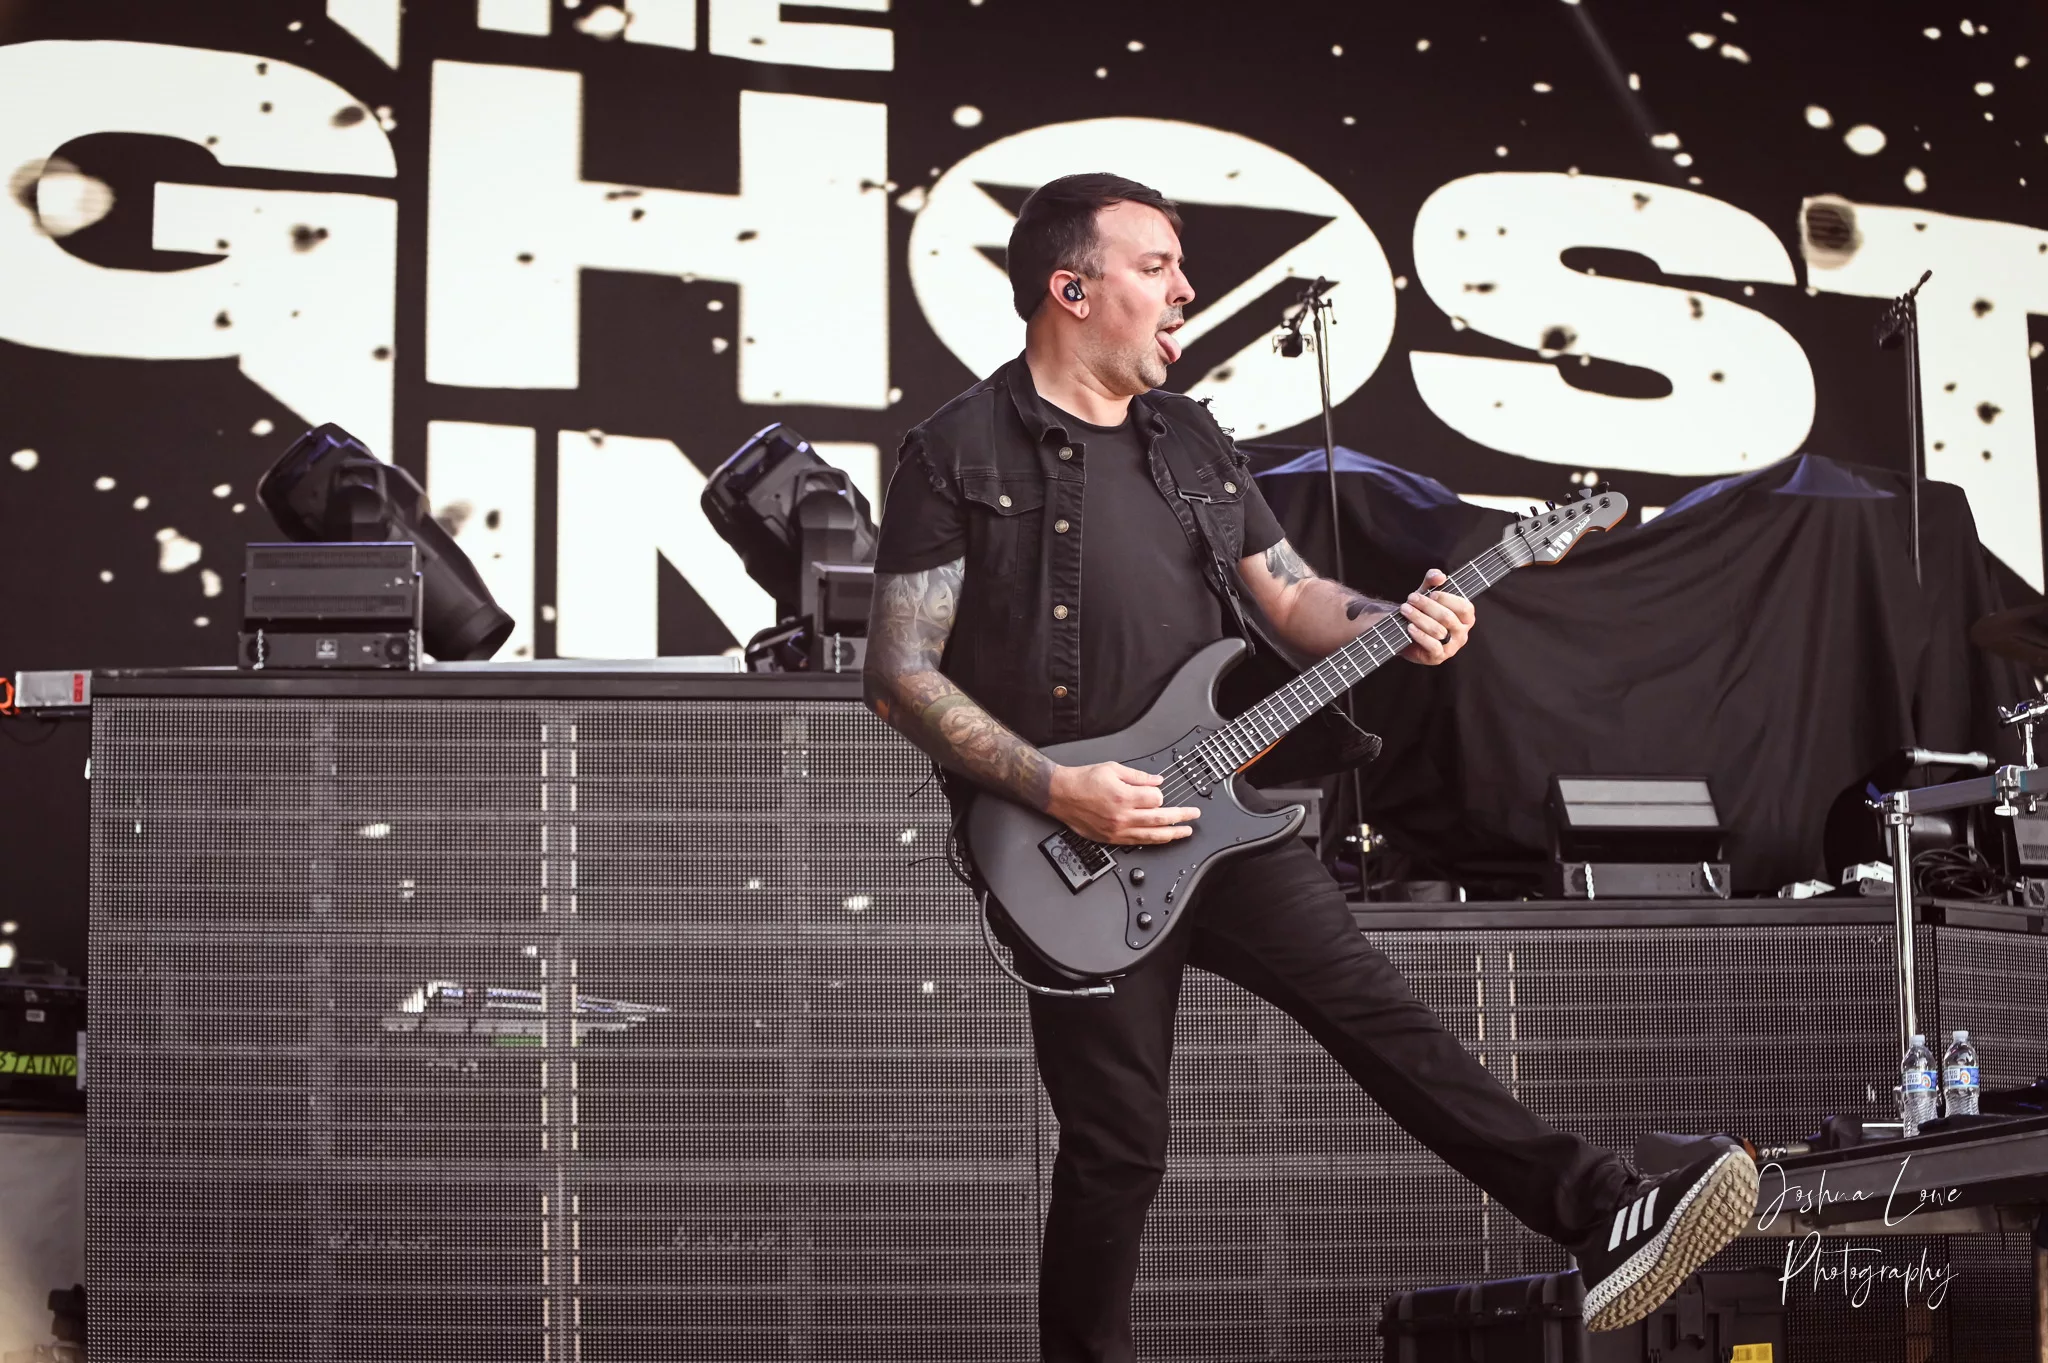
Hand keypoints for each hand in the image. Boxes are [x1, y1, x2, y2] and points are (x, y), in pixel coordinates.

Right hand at [1047, 762, 1200, 844]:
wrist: (1061, 795)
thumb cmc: (1083, 781)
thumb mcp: (1112, 768)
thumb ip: (1138, 776)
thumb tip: (1157, 781)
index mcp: (1123, 796)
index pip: (1156, 798)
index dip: (1160, 794)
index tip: (1157, 791)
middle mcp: (1122, 815)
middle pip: (1160, 818)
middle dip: (1181, 817)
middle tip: (1193, 815)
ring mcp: (1117, 830)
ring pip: (1152, 835)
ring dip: (1172, 834)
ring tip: (1186, 832)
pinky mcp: (1111, 838)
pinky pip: (1138, 843)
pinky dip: (1153, 841)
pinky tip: (1162, 839)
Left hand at [1397, 568, 1474, 664]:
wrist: (1404, 631)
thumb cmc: (1422, 611)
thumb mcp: (1426, 593)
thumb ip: (1432, 580)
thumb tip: (1440, 576)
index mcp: (1466, 617)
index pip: (1464, 607)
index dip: (1448, 599)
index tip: (1431, 594)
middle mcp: (1462, 633)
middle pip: (1447, 617)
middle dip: (1427, 606)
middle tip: (1411, 598)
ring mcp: (1452, 647)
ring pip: (1438, 631)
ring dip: (1419, 618)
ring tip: (1405, 609)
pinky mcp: (1438, 657)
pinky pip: (1433, 646)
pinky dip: (1420, 635)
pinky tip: (1409, 627)